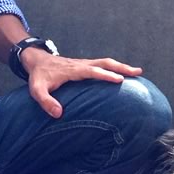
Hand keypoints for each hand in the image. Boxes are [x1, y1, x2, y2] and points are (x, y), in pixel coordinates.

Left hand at [23, 52, 142, 117]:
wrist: (36, 60)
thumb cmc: (38, 76)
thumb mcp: (36, 90)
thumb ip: (45, 101)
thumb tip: (58, 114)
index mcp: (73, 70)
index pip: (93, 71)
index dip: (106, 75)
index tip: (120, 80)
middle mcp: (81, 64)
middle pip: (105, 62)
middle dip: (122, 67)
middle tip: (138, 72)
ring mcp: (84, 63)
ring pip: (106, 62)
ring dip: (121, 66)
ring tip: (137, 72)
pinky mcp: (84, 65)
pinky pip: (102, 65)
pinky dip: (114, 67)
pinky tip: (122, 73)